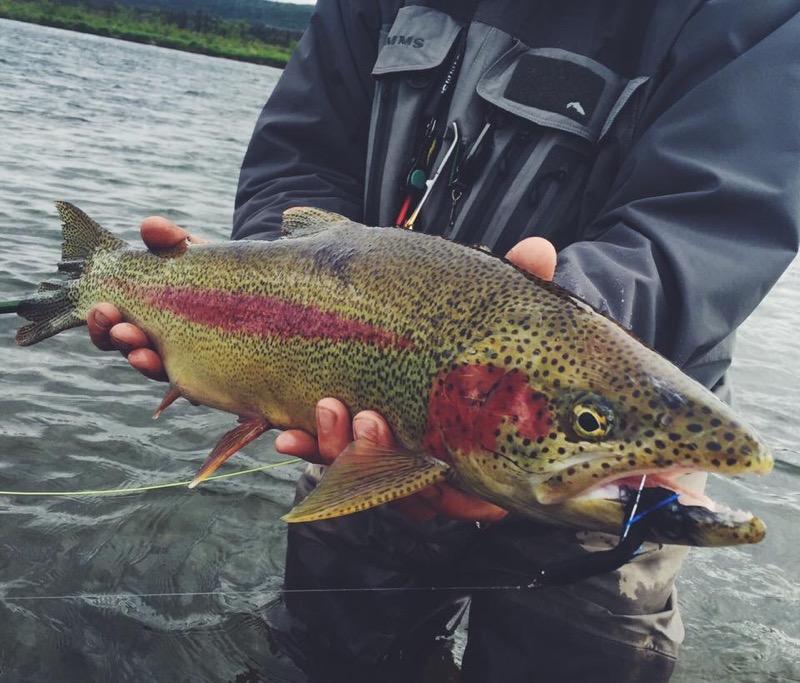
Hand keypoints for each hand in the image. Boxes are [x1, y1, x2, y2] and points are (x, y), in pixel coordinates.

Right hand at [86, 217, 206, 380]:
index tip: (100, 307)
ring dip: (138, 355)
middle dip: (113, 335)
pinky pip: (182, 376)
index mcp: (141, 309)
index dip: (100, 321)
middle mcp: (154, 336)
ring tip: (136, 346)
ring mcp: (179, 355)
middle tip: (112, 322)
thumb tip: (149, 226)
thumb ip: (171, 239)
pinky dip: (170, 371)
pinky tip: (160, 364)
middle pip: (124, 345)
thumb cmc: (213, 269)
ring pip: (149, 364)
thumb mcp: (192, 251)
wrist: (256, 288)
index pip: (111, 322)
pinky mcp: (202, 366)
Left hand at [276, 236, 557, 522]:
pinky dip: (305, 443)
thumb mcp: (488, 297)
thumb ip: (518, 280)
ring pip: (357, 468)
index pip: (468, 488)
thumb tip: (540, 250)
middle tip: (371, 420)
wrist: (397, 304)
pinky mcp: (340, 430)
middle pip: (404, 483)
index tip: (476, 503)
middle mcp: (419, 450)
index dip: (468, 500)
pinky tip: (285, 434)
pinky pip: (320, 450)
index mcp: (462, 436)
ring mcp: (377, 443)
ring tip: (331, 405)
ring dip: (340, 447)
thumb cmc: (458, 314)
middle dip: (384, 458)